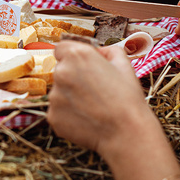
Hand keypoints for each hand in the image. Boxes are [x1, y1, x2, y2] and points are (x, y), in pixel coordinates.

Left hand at [48, 41, 179, 179]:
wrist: (126, 132)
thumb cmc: (127, 98)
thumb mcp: (124, 63)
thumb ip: (107, 51)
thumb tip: (98, 52)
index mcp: (76, 55)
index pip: (62, 48)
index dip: (73, 57)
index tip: (83, 66)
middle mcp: (60, 72)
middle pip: (60, 70)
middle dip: (73, 77)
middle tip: (93, 90)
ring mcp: (54, 96)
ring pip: (59, 92)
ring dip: (71, 97)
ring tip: (93, 107)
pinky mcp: (52, 116)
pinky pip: (59, 111)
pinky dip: (69, 114)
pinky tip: (87, 118)